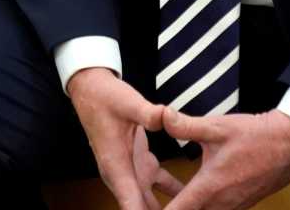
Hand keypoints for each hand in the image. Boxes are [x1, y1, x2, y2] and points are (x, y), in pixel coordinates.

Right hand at [67, 68, 173, 209]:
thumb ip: (147, 112)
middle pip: (141, 209)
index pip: (130, 204)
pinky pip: (162, 188)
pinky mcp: (142, 166)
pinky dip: (177, 196)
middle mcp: (122, 174)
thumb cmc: (104, 97)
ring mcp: (133, 171)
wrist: (92, 90)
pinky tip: (196, 200)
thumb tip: (166, 116)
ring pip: (151, 204)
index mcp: (115, 165)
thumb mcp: (126, 102)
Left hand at [161, 108, 289, 209]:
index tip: (143, 206)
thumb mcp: (216, 126)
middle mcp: (221, 203)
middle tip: (149, 201)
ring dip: (186, 207)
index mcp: (210, 187)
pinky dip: (201, 206)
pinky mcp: (242, 203)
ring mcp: (234, 206)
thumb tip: (160, 116)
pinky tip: (189, 193)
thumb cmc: (254, 136)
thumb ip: (185, 125)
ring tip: (165, 197)